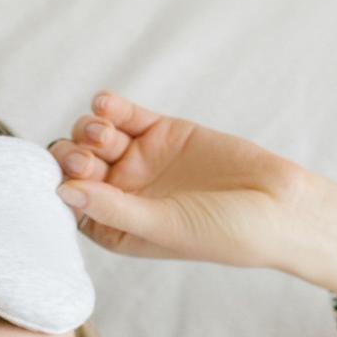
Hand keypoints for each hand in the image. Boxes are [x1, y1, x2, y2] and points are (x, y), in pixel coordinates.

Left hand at [49, 91, 315, 270]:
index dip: (61, 189)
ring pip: (98, 138)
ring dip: (91, 131)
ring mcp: (141, 160)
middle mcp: (122, 194)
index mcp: (115, 228)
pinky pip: (127, 116)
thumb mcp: (160, 226)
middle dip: (74, 158)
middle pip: (80, 168)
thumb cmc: (219, 232)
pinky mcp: (162, 132)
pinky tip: (104, 103)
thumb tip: (63, 192)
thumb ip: (112, 209)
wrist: (276, 207)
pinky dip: (112, 108)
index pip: (73, 206)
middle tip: (83, 156)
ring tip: (102, 132)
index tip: (61, 180)